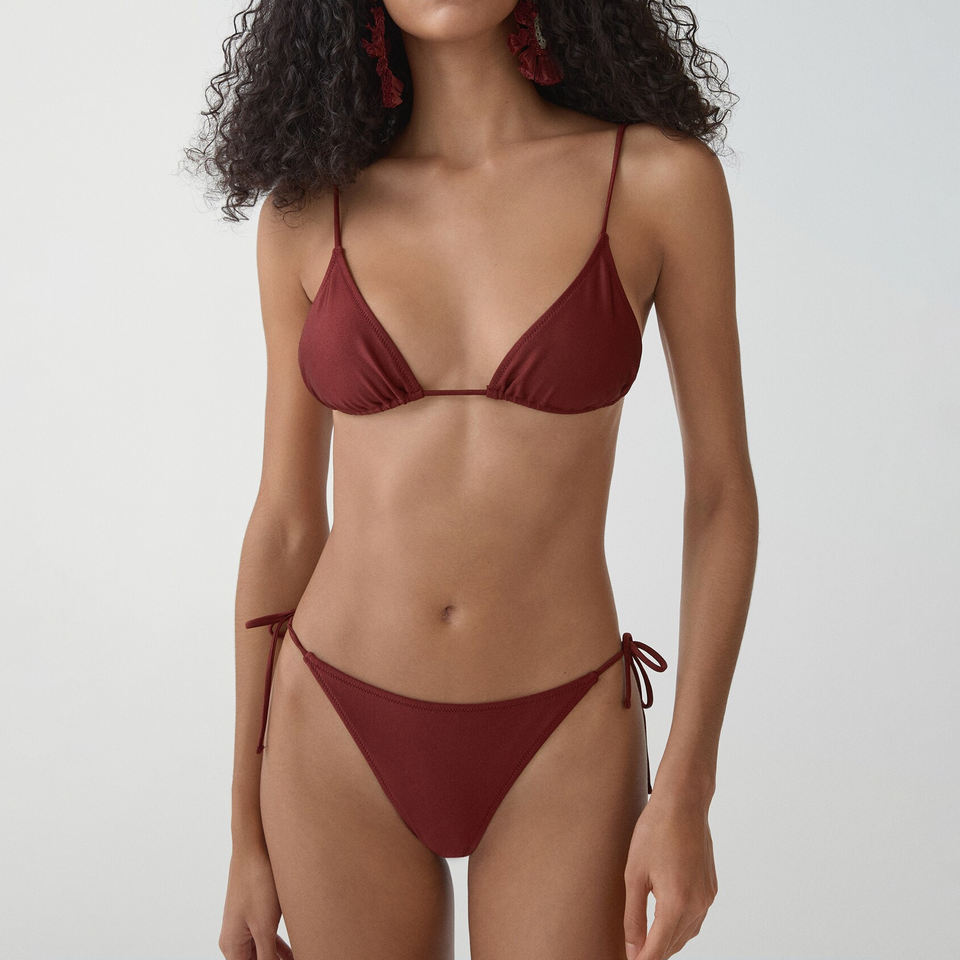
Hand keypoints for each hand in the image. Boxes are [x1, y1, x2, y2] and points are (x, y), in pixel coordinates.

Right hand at [219, 842, 292, 959]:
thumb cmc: (256, 883)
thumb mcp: (264, 927)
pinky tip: (293, 951)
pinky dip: (278, 947)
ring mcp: (244, 925)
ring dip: (278, 958)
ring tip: (300, 956)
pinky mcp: (254, 913)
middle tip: (300, 958)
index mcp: (231, 946)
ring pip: (261, 953)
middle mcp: (233, 939)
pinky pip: (265, 938)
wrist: (254, 846)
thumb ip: (267, 957)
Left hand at [623, 794, 717, 959]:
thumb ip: (632, 916)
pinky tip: (664, 916)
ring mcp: (707, 898)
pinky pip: (695, 918)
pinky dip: (679, 924)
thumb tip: (632, 949)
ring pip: (686, 934)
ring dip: (667, 939)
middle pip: (673, 945)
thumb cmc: (655, 831)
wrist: (684, 803)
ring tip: (645, 938)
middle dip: (653, 952)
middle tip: (633, 949)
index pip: (658, 950)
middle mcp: (697, 906)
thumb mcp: (634, 874)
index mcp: (676, 904)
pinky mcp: (711, 889)